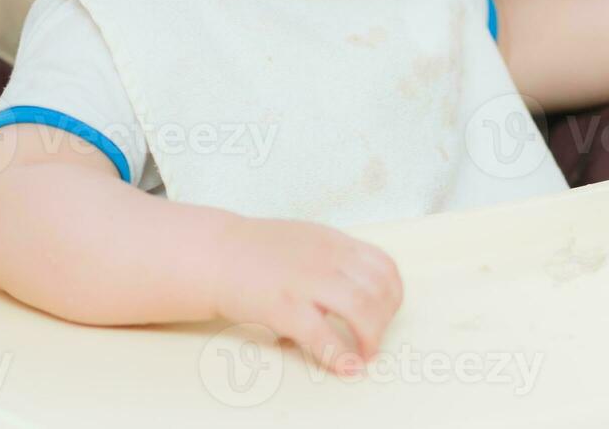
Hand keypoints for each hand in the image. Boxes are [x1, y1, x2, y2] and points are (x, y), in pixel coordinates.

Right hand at [211, 216, 403, 374]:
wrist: (215, 253)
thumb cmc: (258, 251)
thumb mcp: (307, 240)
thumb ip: (336, 259)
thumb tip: (360, 287)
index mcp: (334, 243)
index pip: (384, 266)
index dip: (393, 296)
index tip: (387, 315)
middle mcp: (326, 259)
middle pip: (378, 290)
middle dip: (385, 322)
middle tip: (374, 341)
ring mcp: (305, 282)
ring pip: (360, 309)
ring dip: (370, 338)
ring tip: (363, 353)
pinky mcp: (283, 306)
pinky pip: (323, 335)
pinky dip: (340, 356)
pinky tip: (346, 367)